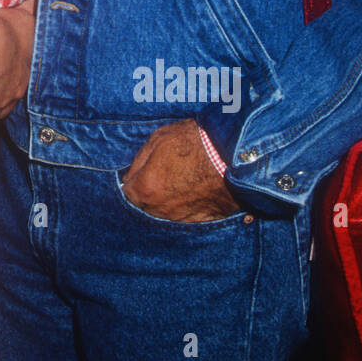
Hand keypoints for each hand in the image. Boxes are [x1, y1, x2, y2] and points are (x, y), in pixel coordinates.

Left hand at [121, 119, 240, 220]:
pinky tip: (194, 192)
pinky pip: (187, 217)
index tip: (143, 173)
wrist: (233, 154)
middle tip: (163, 175)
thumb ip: (139, 161)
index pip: (128, 192)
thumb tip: (130, 175)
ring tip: (181, 182)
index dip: (135, 180)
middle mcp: (162, 209)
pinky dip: (187, 207)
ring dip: (168, 201)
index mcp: (146, 189)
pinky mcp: (203, 221)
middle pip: (146, 206)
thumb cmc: (195, 142)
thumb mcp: (159, 138)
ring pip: (166, 214)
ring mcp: (183, 218)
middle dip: (149, 193)